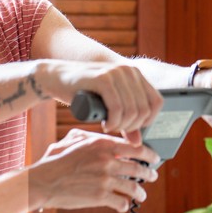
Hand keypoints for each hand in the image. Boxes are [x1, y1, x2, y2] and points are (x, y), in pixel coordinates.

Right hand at [28, 129, 159, 212]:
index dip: (148, 153)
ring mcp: (105, 179)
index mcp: (101, 144)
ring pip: (134, 187)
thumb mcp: (71, 140)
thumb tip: (105, 139)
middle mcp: (106, 160)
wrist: (43, 182)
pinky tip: (122, 205)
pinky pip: (122, 203)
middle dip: (149, 173)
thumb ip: (91, 138)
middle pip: (139, 167)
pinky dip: (123, 205)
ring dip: (140, 193)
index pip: (135, 147)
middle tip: (152, 175)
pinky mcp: (101, 197)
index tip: (153, 157)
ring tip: (141, 195)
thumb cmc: (54, 161)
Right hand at [43, 61, 162, 144]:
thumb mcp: (108, 105)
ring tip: (108, 126)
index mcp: (134, 74)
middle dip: (131, 126)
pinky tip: (104, 124)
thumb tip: (138, 141)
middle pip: (144, 109)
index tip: (132, 129)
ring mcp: (116, 73)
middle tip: (115, 129)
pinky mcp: (102, 79)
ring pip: (132, 110)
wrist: (54, 78)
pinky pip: (117, 108)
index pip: (157, 102)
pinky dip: (112, 121)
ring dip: (120, 125)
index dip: (148, 121)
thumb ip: (125, 119)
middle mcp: (128, 71)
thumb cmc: (81, 92)